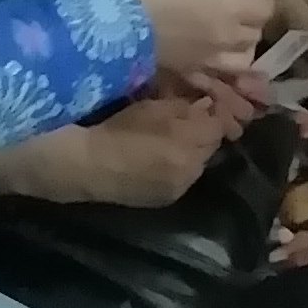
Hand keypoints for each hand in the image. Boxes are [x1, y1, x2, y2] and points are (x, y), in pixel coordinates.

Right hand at [80, 92, 226, 205]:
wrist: (90, 166)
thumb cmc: (118, 130)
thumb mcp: (152, 107)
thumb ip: (184, 107)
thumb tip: (206, 107)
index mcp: (188, 139)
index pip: (218, 126)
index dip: (212, 115)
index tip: (201, 107)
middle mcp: (192, 166)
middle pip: (211, 147)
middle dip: (203, 135)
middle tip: (186, 126)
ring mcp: (181, 186)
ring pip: (199, 165)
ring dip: (192, 155)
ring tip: (172, 146)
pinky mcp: (169, 200)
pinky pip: (184, 181)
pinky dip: (179, 171)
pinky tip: (161, 165)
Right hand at [129, 0, 269, 86]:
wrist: (120, 23)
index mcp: (234, 7)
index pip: (266, 8)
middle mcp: (230, 37)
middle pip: (256, 34)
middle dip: (251, 22)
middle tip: (237, 10)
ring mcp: (212, 60)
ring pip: (243, 60)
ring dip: (241, 48)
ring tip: (229, 38)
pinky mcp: (191, 74)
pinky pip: (216, 77)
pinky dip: (219, 69)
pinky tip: (211, 59)